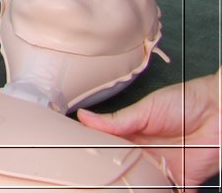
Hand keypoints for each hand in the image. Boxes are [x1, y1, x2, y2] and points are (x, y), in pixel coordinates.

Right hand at [78, 71, 221, 192]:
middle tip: (94, 182)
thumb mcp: (145, 109)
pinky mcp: (184, 181)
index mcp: (133, 136)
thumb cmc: (183, 102)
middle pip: (125, 171)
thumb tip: (82, 117)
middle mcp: (146, 155)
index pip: (109, 149)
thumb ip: (116, 120)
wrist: (217, 111)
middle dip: (112, 178)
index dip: (95, 156)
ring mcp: (164, 169)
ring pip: (144, 185)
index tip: (78, 161)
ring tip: (113, 192)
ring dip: (133, 189)